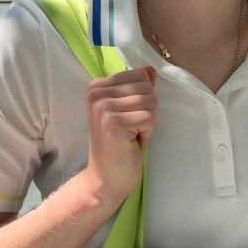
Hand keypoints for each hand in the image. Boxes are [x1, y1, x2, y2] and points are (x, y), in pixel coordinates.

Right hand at [84, 66, 157, 202]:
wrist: (105, 178)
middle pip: (147, 87)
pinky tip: (132, 143)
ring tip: (131, 135)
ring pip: (151, 101)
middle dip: (147, 111)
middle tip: (130, 129)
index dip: (142, 98)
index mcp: (96, 87)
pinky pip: (150, 118)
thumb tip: (150, 69)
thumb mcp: (125, 111)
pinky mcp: (114, 123)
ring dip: (148, 123)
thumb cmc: (118, 145)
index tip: (128, 117)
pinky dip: (147, 133)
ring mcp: (103, 108)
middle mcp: (96, 94)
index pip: (140, 74)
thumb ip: (136, 89)